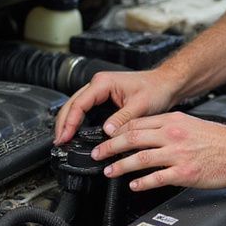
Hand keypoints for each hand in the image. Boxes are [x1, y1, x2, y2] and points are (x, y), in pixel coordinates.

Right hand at [53, 68, 178, 144]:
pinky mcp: (104, 97)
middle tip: (59, 142)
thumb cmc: (156, 89)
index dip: (69, 122)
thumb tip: (107, 132)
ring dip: (68, 122)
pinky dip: (77, 120)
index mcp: (103, 83)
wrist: (166, 83)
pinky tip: (75, 132)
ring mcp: (100, 90)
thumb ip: (122, 119)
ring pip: (76, 106)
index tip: (65, 137)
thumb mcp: (140, 106)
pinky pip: (85, 108)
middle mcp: (98, 84)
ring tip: (63, 139)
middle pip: (72, 104)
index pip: (79, 104)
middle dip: (63, 123)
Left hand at [91, 113, 225, 190]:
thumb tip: (150, 134)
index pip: (137, 123)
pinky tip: (134, 185)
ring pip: (140, 158)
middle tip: (97, 154)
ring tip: (109, 171)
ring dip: (120, 166)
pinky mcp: (184, 173)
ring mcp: (177, 154)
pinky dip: (142, 182)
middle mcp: (173, 135)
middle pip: (132, 138)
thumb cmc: (220, 140)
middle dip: (110, 147)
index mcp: (173, 121)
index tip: (106, 137)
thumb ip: (170, 128)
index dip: (117, 131)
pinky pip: (156, 178)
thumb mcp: (191, 124)